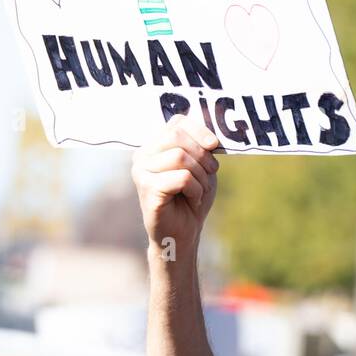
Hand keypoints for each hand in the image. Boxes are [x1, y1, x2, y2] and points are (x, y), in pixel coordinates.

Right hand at [131, 114, 220, 258]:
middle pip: (177, 136)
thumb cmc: (192, 198)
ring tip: (199, 190)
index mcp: (154, 146)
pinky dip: (195, 189)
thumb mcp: (201, 166)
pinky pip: (182, 178)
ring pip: (181, 157)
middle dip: (202, 154)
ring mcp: (141, 172)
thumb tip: (212, 135)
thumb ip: (201, 147)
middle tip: (209, 173)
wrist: (183, 233)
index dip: (199, 130)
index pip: (176, 122)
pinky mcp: (147, 189)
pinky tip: (192, 200)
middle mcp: (143, 155)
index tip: (214, 145)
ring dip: (200, 175)